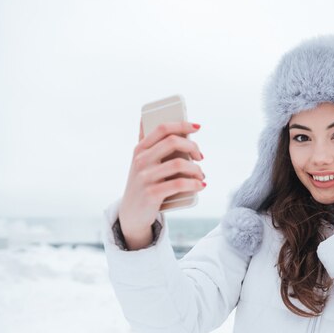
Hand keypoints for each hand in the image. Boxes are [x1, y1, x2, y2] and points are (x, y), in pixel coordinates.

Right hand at [118, 120, 206, 247]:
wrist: (132, 214)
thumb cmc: (143, 184)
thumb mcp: (140, 162)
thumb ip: (146, 143)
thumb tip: (144, 118)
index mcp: (140, 149)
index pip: (162, 128)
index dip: (182, 125)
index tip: (197, 127)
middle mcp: (141, 160)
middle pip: (173, 142)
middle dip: (193, 146)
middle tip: (200, 156)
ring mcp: (145, 177)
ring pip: (179, 164)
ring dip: (197, 169)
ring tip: (201, 175)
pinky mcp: (152, 194)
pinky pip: (179, 184)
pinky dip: (194, 184)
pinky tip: (201, 185)